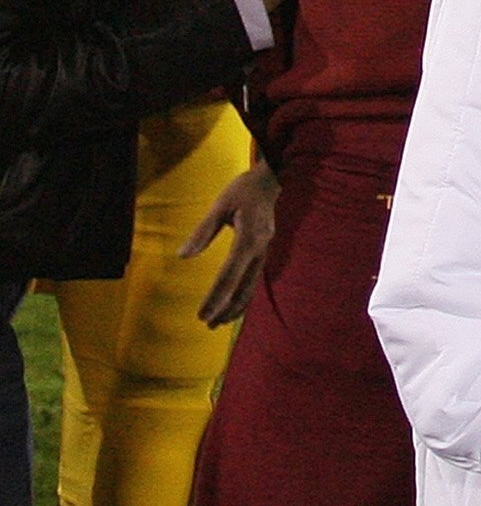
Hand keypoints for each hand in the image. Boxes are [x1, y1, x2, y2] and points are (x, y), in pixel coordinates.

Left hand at [178, 162, 277, 325]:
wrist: (271, 180)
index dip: (215, 298)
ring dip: (236, 306)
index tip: (202, 314)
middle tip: (209, 325)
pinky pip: (254, 278)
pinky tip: (235, 303)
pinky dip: (243, 294)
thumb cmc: (244, 191)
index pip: (229, 276)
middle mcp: (260, 251)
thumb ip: (202, 232)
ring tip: (221, 322)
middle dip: (226, 308)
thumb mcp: (220, 207)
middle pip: (243, 288)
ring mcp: (265, 252)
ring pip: (251, 286)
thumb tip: (183, 256)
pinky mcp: (264, 251)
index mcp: (249, 241)